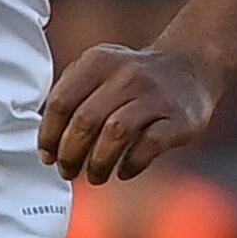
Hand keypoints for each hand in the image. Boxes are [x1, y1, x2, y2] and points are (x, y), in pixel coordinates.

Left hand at [41, 42, 214, 183]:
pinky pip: (148, 146)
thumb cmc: (134, 79)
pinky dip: (131, 164)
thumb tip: (46, 142)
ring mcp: (155, 96)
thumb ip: (72, 94)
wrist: (190, 67)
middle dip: (70, 154)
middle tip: (68, 171)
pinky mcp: (178, 119)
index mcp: (100, 61)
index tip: (47, 155)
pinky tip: (124, 171)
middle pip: (85, 120)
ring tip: (95, 176)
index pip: (61, 101)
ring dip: (98, 162)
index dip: (49, 134)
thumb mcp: (100, 69)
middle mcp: (126, 75)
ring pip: (114, 133)